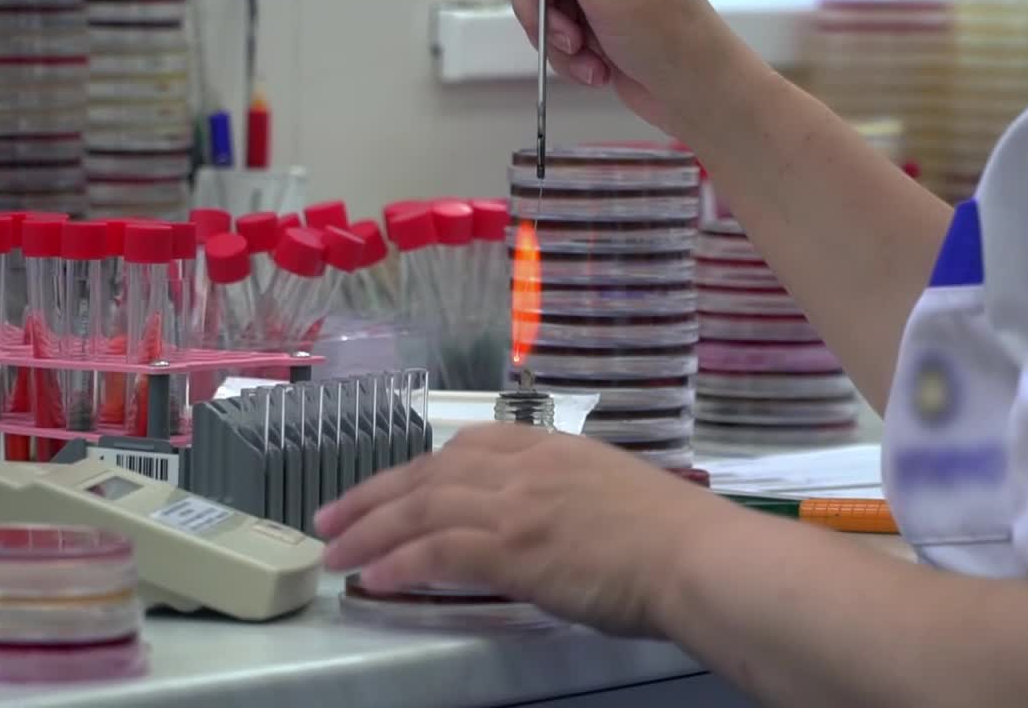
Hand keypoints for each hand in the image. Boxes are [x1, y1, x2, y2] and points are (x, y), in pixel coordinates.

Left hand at [314, 423, 730, 636]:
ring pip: (423, 510)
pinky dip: (401, 564)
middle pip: (429, 475)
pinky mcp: (515, 548)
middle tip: (331, 519)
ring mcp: (517, 505)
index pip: (464, 448)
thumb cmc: (672, 534)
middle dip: (373, 497)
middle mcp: (525, 467)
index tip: (388, 486)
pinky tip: (375, 580)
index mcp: (550, 448)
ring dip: (371, 532)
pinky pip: (440, 553)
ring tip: (336, 554)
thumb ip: (565, 494)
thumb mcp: (610, 490)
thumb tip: (541, 519)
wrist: (696, 556)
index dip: (417, 469)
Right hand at [511, 0, 728, 133]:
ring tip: (590, 60)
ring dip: (560, 47)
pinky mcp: (598, 31)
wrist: (692, 90)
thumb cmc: (667, 35)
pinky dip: (572, 62)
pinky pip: (560, 43)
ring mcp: (601, 0)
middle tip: (570, 38)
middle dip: (546, 17)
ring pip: (547, 16)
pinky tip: (598, 70)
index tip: (543, 2)